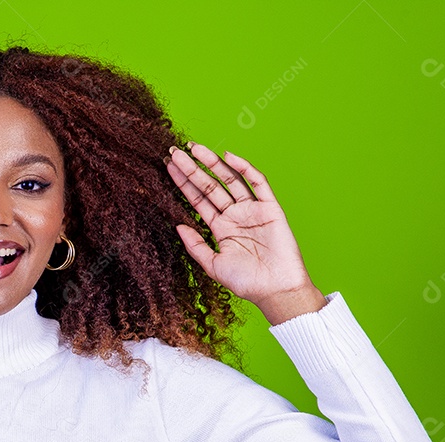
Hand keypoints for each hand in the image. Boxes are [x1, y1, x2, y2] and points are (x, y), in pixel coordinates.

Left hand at [164, 142, 323, 321]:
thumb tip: (177, 225)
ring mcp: (252, 210)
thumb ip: (195, 245)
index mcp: (220, 228)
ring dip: (212, 163)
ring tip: (194, 148)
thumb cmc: (246, 282)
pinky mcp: (271, 208)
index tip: (168, 167)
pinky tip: (228, 156)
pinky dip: (244, 168)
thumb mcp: (212, 265)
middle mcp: (235, 215)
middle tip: (174, 152)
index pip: (198, 200)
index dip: (183, 183)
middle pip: (210, 186)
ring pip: (230, 180)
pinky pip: (258, 183)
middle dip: (192, 168)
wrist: (276, 290)